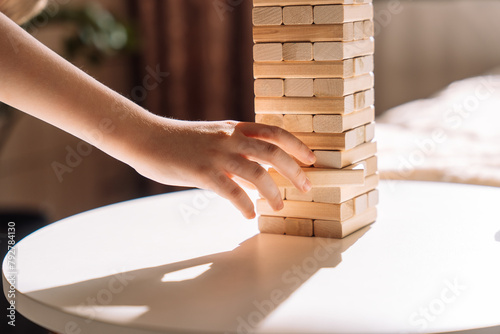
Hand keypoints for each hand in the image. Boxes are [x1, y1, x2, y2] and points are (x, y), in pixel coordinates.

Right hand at [129, 116, 315, 218]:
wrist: (145, 138)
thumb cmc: (178, 141)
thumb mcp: (212, 138)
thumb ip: (235, 151)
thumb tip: (257, 172)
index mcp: (233, 128)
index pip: (274, 132)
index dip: (296, 145)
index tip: (311, 160)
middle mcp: (229, 138)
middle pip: (272, 152)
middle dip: (294, 171)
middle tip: (305, 188)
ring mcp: (216, 154)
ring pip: (256, 172)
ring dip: (272, 192)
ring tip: (278, 206)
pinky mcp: (201, 172)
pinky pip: (230, 191)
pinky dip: (244, 204)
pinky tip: (249, 214)